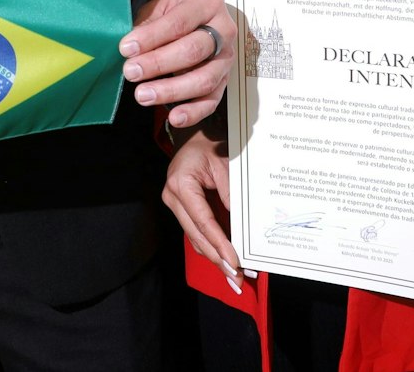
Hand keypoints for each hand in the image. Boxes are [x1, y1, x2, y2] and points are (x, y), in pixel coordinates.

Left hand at [120, 0, 232, 127]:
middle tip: (131, 71)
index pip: (179, 23)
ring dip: (171, 90)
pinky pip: (211, 101)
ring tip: (143, 95)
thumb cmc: (177, 11)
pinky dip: (193, 112)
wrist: (197, 16)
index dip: (151, 37)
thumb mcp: (161, 7)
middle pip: (193, 51)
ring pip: (204, 79)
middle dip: (158, 63)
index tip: (127, 48)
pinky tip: (173, 117)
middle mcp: (223, 32)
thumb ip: (147, 26)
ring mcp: (225, 59)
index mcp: (207, 5)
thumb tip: (130, 49)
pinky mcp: (223, 82)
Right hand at [162, 126, 242, 291]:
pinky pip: (196, 231)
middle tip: (236, 278)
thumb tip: (241, 228)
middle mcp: (172, 197)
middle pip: (197, 236)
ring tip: (234, 275)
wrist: (195, 135)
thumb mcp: (226, 166)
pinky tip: (226, 259)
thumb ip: (231, 196)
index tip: (234, 263)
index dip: (220, 244)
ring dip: (215, 257)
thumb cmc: (211, 145)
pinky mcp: (181, 208)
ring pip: (195, 238)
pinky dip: (211, 246)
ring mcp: (174, 204)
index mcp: (181, 184)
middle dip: (218, 259)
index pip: (204, 222)